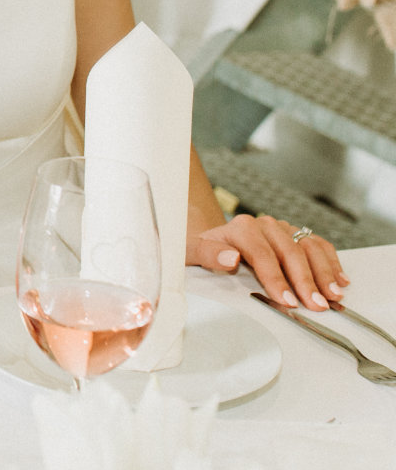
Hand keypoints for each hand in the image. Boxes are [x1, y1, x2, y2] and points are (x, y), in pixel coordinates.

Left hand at [189, 214, 347, 310]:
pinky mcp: (296, 235)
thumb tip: (231, 258)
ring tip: (333, 296)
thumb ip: (206, 253)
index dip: (276, 279)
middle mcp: (265, 225)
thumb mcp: (191, 252)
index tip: (287, 302)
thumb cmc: (202, 251)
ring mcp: (283, 229)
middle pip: (290, 251)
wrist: (211, 241)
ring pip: (309, 247)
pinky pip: (319, 245)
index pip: (262, 254)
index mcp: (240, 228)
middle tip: (317, 305)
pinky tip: (340, 281)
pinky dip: (332, 262)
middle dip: (306, 281)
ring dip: (324, 273)